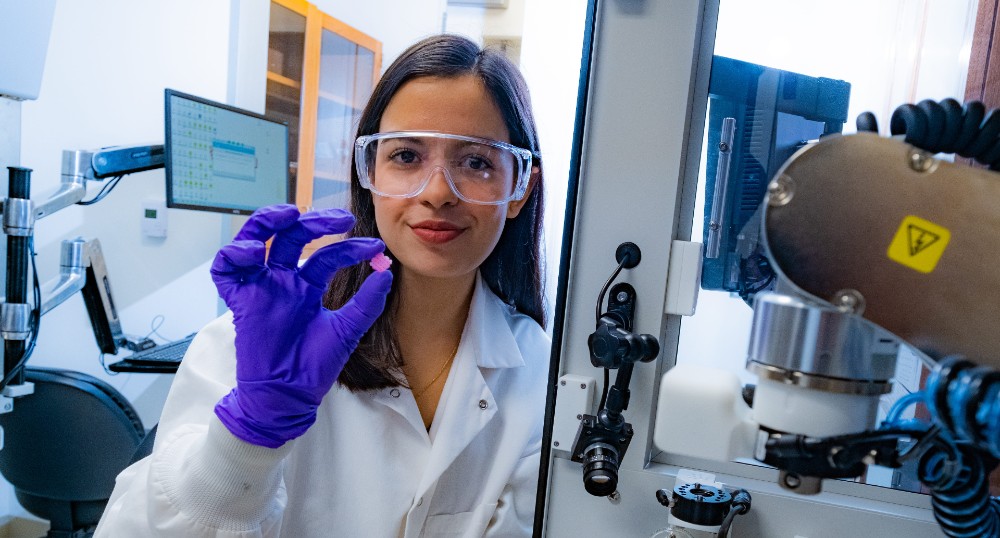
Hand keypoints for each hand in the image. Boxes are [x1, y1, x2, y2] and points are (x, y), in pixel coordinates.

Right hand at [210, 204, 391, 447]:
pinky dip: (234, 254)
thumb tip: (387, 273)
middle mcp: (283, 281)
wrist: (288, 395)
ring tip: (289, 214)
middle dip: (314, 222)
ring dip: (268, 221)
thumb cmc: (314, 366)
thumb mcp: (347, 330)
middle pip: (291, 237)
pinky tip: (253, 251)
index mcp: (307, 286)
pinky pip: (226, 270)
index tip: (375, 247)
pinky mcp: (241, 301)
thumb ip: (366, 303)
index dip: (350, 247)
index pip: (327, 255)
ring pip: (257, 240)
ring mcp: (261, 288)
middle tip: (340, 218)